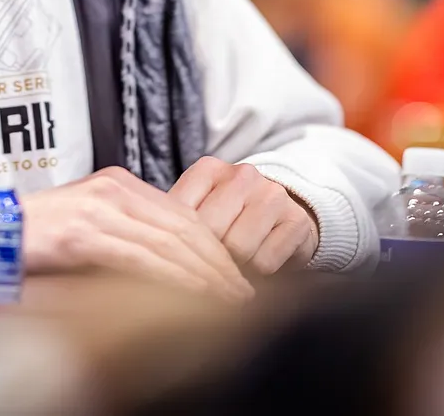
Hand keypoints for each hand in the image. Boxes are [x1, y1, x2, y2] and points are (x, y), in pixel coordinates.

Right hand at [22, 167, 253, 300]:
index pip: (180, 214)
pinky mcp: (84, 232)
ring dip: (205, 274)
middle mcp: (113, 189)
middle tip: (242, 291)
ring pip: (169, 242)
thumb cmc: (36, 234)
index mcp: (117, 183)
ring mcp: (100, 208)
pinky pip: (141, 257)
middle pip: (183, 226)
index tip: (233, 273)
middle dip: (218, 262)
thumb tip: (162, 264)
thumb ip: (123, 233)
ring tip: (226, 299)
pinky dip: (173, 277)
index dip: (212, 245)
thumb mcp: (88, 225)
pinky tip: (192, 294)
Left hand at [169, 157, 318, 274]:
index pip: (180, 214)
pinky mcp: (296, 220)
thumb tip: (147, 255)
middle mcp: (241, 175)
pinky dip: (258, 274)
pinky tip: (257, 265)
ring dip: (234, 268)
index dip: (176, 247)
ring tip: (234, 265)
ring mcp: (271, 194)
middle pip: (210, 232)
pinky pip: (265, 261)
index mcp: (208, 170)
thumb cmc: (229, 222)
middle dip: (207, 259)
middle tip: (209, 270)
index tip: (178, 261)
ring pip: (238, 248)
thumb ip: (172, 225)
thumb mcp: (198, 213)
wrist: (282, 219)